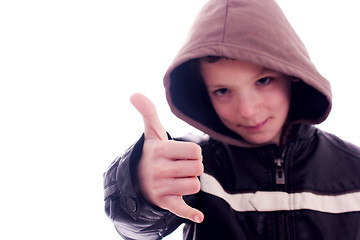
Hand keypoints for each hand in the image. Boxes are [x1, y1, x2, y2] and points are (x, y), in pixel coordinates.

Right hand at [130, 93, 203, 222]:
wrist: (137, 179)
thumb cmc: (152, 153)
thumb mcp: (151, 133)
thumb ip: (148, 112)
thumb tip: (133, 93)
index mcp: (160, 151)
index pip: (196, 151)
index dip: (193, 153)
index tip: (182, 154)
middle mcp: (159, 169)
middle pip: (198, 168)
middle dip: (193, 167)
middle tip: (180, 167)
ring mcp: (161, 187)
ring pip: (195, 185)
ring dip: (190, 182)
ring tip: (178, 179)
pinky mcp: (164, 202)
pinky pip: (180, 209)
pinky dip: (189, 213)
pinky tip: (198, 216)